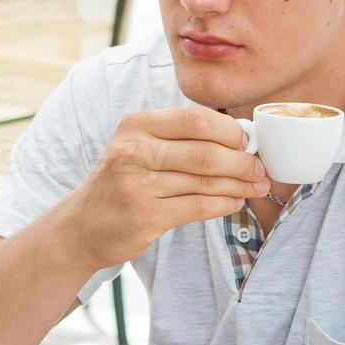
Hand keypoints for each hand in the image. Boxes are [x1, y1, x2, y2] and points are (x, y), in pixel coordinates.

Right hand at [62, 107, 269, 266]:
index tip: (249, 143)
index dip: (230, 131)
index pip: (196, 119)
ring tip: (257, 187)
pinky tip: (235, 202)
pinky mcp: (145, 216)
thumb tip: (241, 139)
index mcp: (136, 125)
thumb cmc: (122, 181)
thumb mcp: (140, 146)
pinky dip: (223, 205)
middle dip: (242, 162)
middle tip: (261, 170)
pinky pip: (198, 207)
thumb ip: (181, 139)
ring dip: (239, 185)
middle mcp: (133, 151)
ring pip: (205, 182)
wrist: (82, 225)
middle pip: (205, 152)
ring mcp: (137, 185)